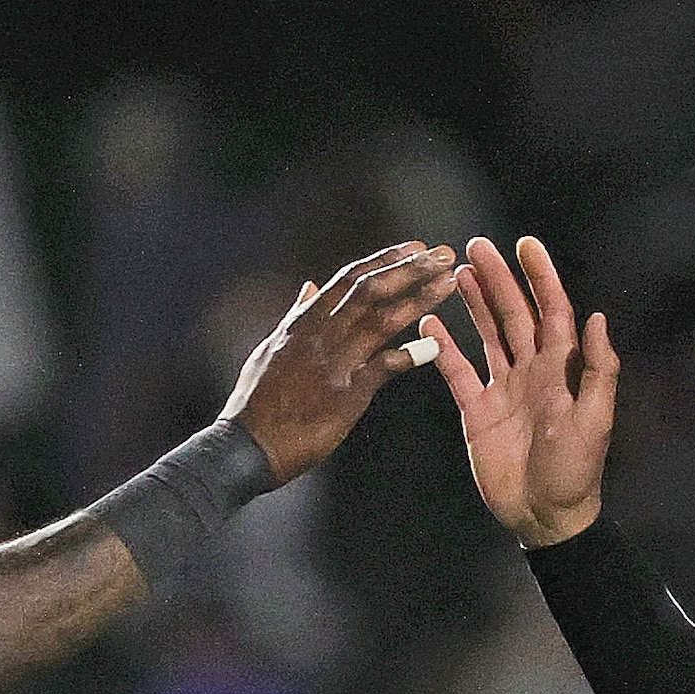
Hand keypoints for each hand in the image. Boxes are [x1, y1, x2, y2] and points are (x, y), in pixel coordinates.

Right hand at [222, 242, 461, 484]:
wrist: (246, 445)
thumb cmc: (256, 402)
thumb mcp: (271, 349)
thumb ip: (296, 316)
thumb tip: (309, 288)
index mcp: (304, 321)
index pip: (350, 279)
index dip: (385, 261)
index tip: (414, 248)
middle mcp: (320, 334)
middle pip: (371, 289)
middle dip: (410, 269)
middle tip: (444, 254)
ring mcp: (334, 362)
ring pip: (382, 319)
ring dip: (419, 298)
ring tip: (449, 283)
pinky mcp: (346, 394)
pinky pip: (383, 367)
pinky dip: (410, 355)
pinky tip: (436, 345)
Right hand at [423, 235, 621, 547]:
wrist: (544, 515)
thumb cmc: (576, 472)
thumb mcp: (594, 420)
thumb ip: (598, 370)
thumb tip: (596, 317)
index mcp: (562, 370)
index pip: (552, 311)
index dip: (540, 277)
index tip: (526, 245)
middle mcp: (532, 371)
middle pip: (514, 314)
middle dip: (499, 280)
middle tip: (476, 246)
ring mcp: (503, 388)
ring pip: (487, 334)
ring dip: (473, 303)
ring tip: (455, 273)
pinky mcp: (477, 410)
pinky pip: (457, 371)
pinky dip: (444, 347)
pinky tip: (428, 323)